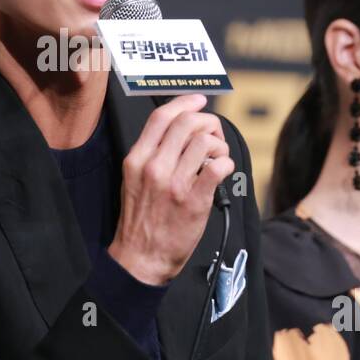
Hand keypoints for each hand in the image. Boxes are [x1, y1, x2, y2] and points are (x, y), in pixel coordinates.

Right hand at [108, 94, 233, 285]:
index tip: (200, 101)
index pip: (161, 117)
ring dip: (219, 145)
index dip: (185, 103)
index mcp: (137, 159)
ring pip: (205, 142)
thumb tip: (180, 131)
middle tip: (214, 135)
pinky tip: (222, 171)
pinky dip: (226, 163)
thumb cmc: (141, 220)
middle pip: (187, 123)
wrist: (141, 258)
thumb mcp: (133, 179)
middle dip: (208, 122)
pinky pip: (217, 167)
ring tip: (217, 158)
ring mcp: (174, 183)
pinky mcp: (194, 200)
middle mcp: (154, 167)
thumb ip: (152, 154)